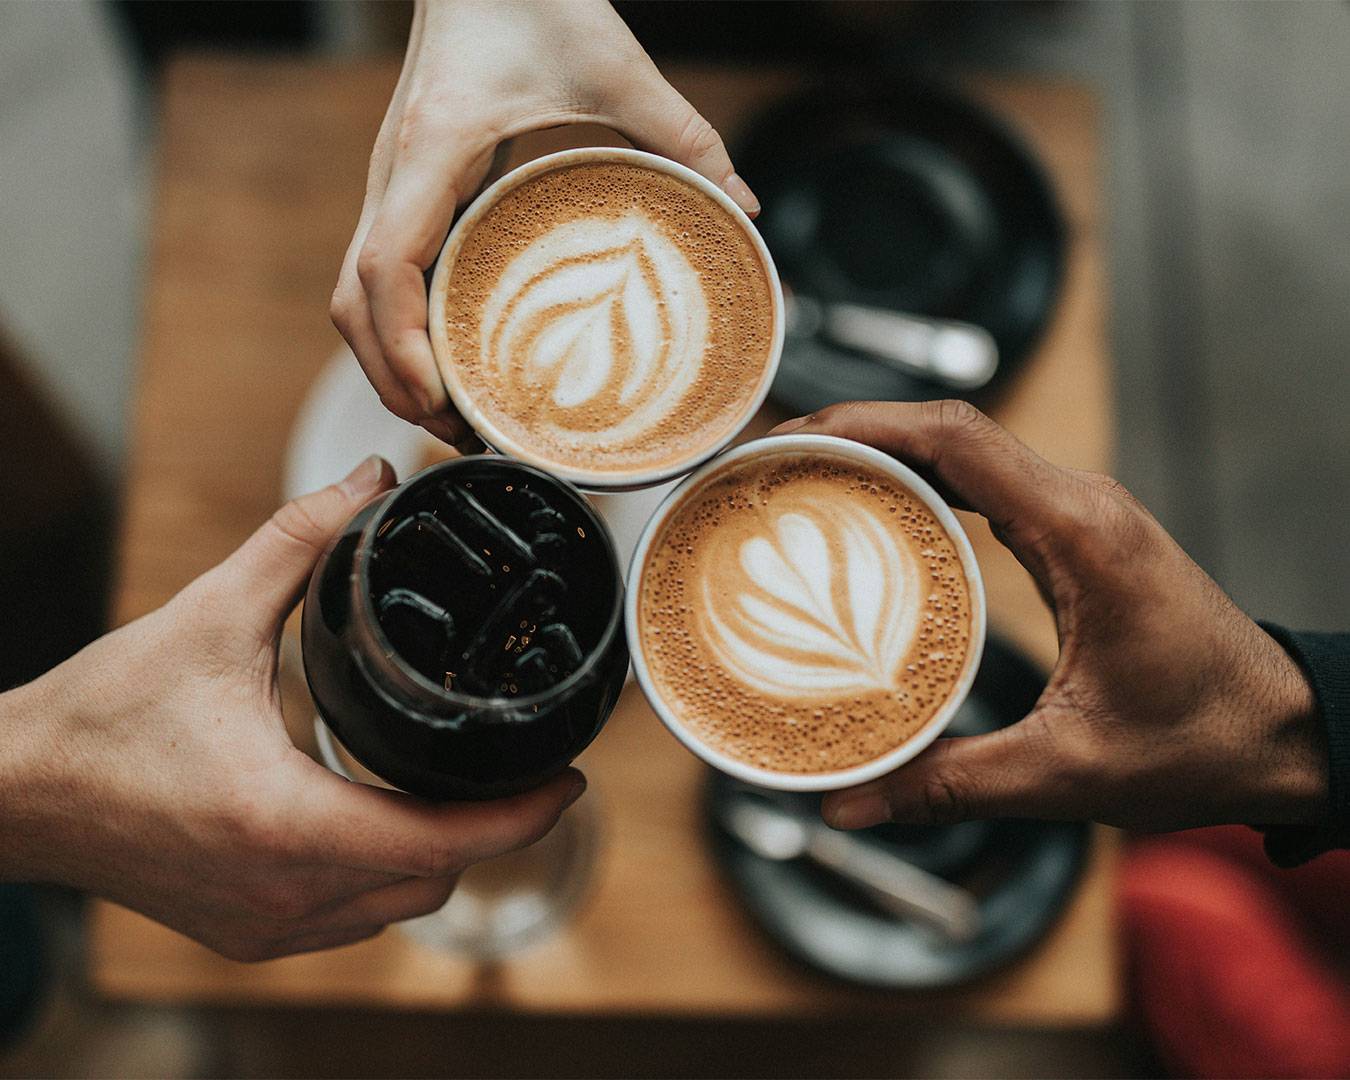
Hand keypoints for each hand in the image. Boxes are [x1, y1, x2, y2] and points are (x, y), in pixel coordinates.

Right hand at [0, 456, 584, 960]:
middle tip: (521, 767)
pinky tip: (383, 820)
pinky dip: (385, 876)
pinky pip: (351, 920)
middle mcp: (284, 893)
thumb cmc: (100, 716)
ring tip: (463, 787)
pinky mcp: (245, 933)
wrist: (12, 793)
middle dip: (492, 829)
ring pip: (397, 907)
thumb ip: (298, 543)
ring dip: (439, 854)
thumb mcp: (208, 616)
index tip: (571, 778)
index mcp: (285, 822)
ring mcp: (264, 926)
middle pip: (435, 879)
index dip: (523, 815)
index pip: (446, 842)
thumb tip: (369, 483)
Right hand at [330, 0, 758, 447]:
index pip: (382, 268)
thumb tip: (743, 209)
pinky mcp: (405, 190)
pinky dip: (399, 329)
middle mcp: (392, 175)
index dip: (400, 347)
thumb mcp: (615, 64)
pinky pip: (380, 275)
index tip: (441, 400)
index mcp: (431, 151)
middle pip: (351, 304)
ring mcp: (390, 184)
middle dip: (393, 380)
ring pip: (353, 296)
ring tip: (452, 415)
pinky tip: (449, 360)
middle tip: (459, 434)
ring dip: (388, 362)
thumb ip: (683, 135)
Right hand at [770, 401, 1326, 832]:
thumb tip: (849, 803)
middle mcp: (1081, 504)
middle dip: (852, 433)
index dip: (862, 425)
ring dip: (884, 453)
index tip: (789, 439)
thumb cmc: (1202, 742)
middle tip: (771, 465)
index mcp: (1081, 533)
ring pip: (965, 449)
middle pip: (947, 430)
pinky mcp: (1076, 536)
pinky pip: (985, 484)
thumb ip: (950, 783)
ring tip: (802, 481)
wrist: (1285, 736)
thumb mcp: (1067, 771)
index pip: (957, 437)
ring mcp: (1081, 514)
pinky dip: (921, 485)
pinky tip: (873, 518)